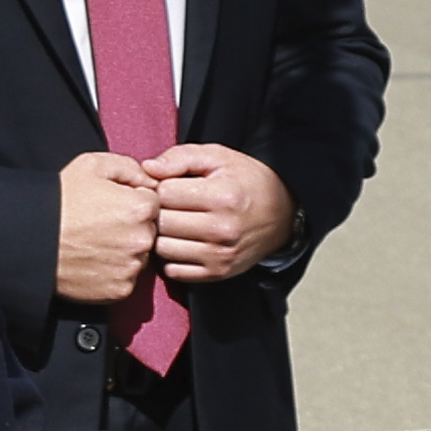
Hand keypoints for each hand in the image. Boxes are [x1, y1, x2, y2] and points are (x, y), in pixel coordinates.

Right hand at [57, 151, 160, 306]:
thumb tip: (150, 181)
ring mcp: (131, 267)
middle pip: (151, 231)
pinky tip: (93, 261)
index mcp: (140, 207)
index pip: (155, 203)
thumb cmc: (59, 200)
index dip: (133, 202)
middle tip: (102, 225)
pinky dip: (114, 272)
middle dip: (133, 227)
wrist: (29, 240)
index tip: (113, 205)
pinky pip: (126, 279)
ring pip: (140, 256)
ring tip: (95, 243)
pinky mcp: (119, 290)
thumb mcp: (92, 165)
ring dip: (126, 251)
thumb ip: (130, 167)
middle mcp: (142, 240)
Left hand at [144, 143, 294, 282]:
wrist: (282, 214)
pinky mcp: (217, 273)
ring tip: (175, 222)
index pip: (164, 193)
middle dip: (159, 211)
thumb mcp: (218, 157)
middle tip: (170, 205)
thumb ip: (181, 157)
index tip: (170, 185)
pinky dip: (171, 257)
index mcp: (221, 196)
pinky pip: (174, 271)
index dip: (161, 186)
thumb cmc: (246, 180)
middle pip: (161, 222)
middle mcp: (221, 229)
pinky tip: (182, 242)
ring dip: (162, 235)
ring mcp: (219, 255)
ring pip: (162, 248)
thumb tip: (148, 169)